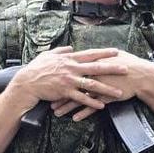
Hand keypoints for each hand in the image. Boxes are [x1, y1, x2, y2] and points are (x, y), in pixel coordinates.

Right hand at [8, 46, 126, 115]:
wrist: (27, 83)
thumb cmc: (37, 69)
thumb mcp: (48, 55)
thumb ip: (61, 51)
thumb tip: (71, 47)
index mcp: (69, 59)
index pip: (90, 54)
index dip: (104, 53)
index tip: (116, 51)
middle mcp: (72, 68)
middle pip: (96, 68)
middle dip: (112, 68)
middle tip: (126, 69)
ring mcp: (69, 80)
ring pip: (92, 84)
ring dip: (107, 89)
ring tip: (119, 93)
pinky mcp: (65, 92)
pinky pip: (82, 98)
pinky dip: (92, 101)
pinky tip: (102, 105)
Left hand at [51, 52, 153, 120]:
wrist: (142, 75)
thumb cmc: (129, 65)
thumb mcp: (114, 57)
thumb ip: (102, 56)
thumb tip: (97, 54)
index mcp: (93, 64)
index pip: (73, 71)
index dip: (61, 76)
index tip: (51, 81)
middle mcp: (93, 75)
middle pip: (71, 85)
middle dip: (58, 93)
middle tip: (48, 99)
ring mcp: (99, 86)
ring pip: (79, 97)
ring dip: (67, 106)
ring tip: (56, 112)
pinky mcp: (106, 97)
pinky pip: (92, 107)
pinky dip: (83, 113)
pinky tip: (75, 118)